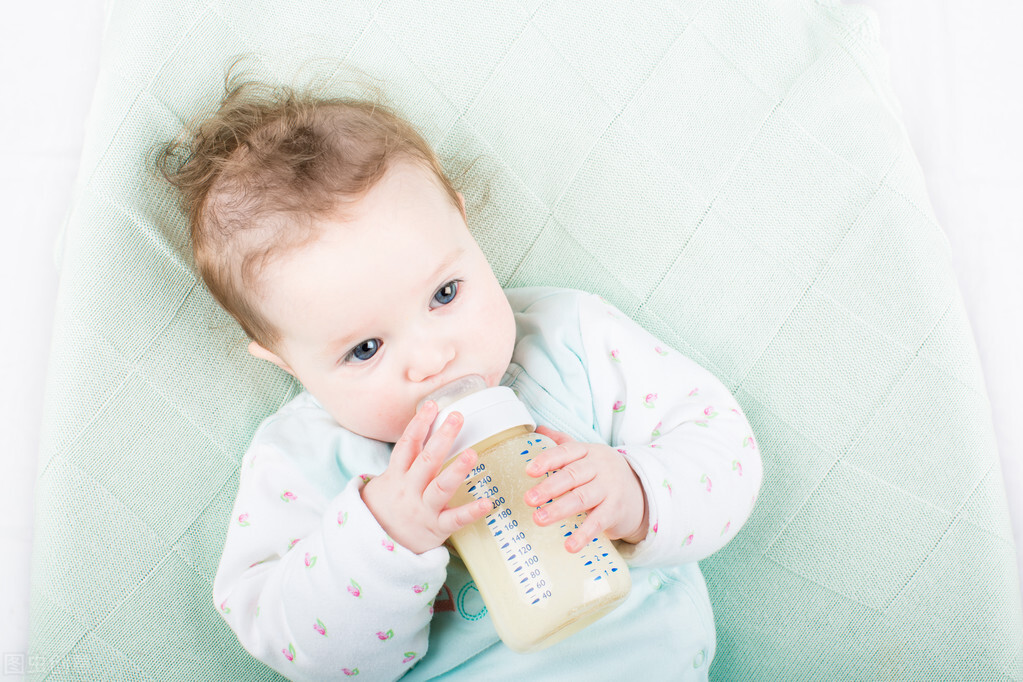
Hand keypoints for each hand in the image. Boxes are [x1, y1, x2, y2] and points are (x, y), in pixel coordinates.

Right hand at [361, 401, 491, 553]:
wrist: (375, 544)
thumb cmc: (390, 505)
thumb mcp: (390, 480)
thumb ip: (407, 459)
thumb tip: (424, 428)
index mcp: (397, 474)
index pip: (407, 444)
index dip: (419, 423)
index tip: (432, 404)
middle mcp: (409, 489)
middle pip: (425, 460)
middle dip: (442, 438)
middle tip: (457, 417)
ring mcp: (422, 509)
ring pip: (439, 488)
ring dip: (456, 470)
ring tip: (472, 454)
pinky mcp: (436, 527)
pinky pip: (454, 519)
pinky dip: (471, 511)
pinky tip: (487, 503)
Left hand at [524, 426, 648, 552]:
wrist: (641, 491)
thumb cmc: (603, 473)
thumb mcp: (587, 454)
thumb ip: (563, 442)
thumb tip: (537, 427)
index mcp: (589, 452)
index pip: (567, 452)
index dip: (548, 460)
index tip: (529, 470)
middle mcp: (600, 468)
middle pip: (572, 475)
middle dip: (549, 488)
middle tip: (528, 499)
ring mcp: (610, 489)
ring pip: (582, 498)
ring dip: (559, 509)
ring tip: (538, 519)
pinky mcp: (616, 510)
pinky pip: (598, 522)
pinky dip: (583, 534)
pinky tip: (570, 545)